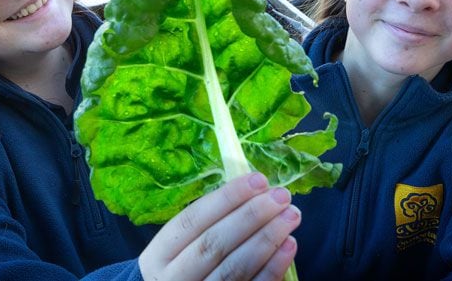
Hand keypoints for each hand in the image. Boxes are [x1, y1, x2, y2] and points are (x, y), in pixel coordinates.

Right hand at [139, 172, 299, 280]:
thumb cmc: (183, 265)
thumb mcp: (180, 244)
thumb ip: (209, 221)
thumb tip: (254, 190)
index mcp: (161, 253)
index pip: (193, 219)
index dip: (227, 198)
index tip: (258, 180)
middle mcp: (175, 277)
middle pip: (215, 244)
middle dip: (251, 216)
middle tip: (281, 196)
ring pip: (235, 269)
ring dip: (267, 239)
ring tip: (291, 216)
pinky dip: (273, 268)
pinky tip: (289, 245)